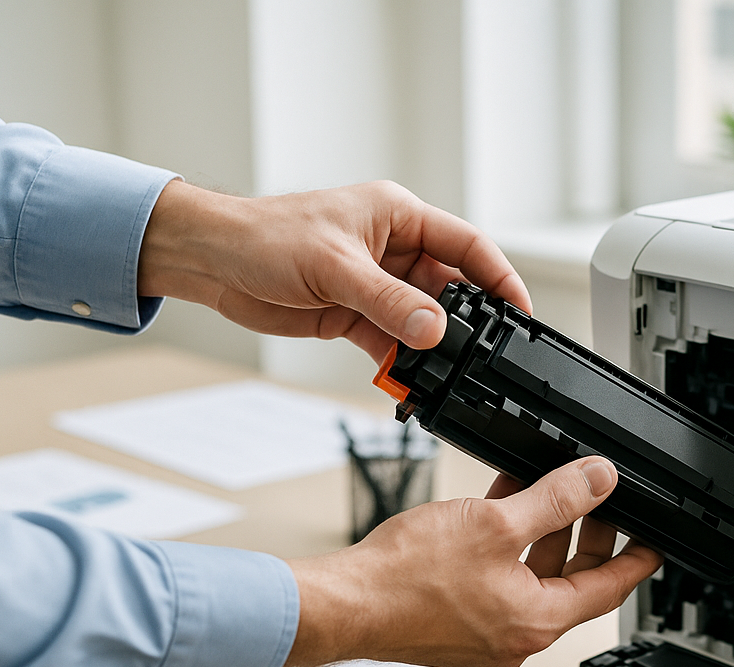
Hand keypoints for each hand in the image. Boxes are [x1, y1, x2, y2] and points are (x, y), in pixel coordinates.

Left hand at [136, 179, 529, 362]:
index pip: (468, 246)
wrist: (212, 262)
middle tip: (483, 355)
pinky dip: (402, 365)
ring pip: (423, 321)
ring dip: (431, 349)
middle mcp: (394, 249)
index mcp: (399, 217)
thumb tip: (435, 329)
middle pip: (451, 289)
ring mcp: (376, 285)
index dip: (500, 278)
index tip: (521, 313)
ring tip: (444, 374)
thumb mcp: (335, 268)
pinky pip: (393, 343)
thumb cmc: (264, 237)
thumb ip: (388, 301)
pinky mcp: (356, 315)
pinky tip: (408, 383)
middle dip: (467, 324)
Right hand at [281, 457, 661, 666]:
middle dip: (587, 536)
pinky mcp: (456, 624)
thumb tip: (597, 481)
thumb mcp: (496, 523)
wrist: (342, 605)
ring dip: (542, 534)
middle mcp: (517, 635)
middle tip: (599, 501)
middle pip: (572, 581)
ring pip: (532, 577)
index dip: (638, 559)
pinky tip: (498, 509)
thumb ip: (555, 499)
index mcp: (538, 620)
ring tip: (545, 490)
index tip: (656, 544)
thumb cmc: (405, 580)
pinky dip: (507, 547)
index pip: (610, 588)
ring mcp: (485, 632)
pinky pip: (499, 581)